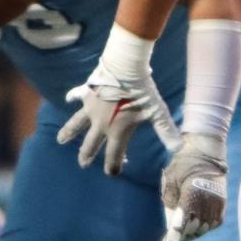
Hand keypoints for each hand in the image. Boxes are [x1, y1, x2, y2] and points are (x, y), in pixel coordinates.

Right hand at [58, 60, 179, 171]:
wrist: (125, 68)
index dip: (113, 166)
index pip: (114, 155)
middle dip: (87, 155)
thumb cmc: (142, 92)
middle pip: (91, 144)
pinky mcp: (87, 93)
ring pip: (76, 124)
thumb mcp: (157, 113)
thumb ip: (166, 131)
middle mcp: (101, 123)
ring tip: (61, 140)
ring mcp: (91, 108)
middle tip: (83, 164)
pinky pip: (76, 96)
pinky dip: (72, 98)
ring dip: (69, 133)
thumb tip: (179, 149)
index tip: (112, 173)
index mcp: (117, 131)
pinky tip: (68, 99)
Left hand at [161, 134, 226, 240]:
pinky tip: (195, 225)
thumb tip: (172, 225)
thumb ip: (170, 204)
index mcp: (191, 196)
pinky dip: (204, 227)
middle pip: (192, 229)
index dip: (175, 238)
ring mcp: (216, 205)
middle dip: (181, 236)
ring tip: (182, 234)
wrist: (206, 153)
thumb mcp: (170, 182)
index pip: (182, 224)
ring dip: (192, 233)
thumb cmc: (183, 165)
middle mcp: (206, 202)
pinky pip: (212, 224)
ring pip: (203, 229)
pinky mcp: (222, 205)